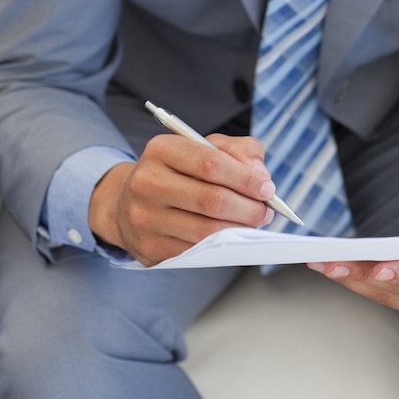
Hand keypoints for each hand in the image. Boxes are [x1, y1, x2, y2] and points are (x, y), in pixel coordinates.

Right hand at [89, 133, 275, 265]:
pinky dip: (222, 245)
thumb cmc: (180, 172)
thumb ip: (240, 151)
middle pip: (213, 200)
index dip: (246, 178)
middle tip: (266, 211)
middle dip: (250, 208)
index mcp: (162, 149)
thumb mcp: (207, 148)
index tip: (267, 188)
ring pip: (207, 230)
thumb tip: (260, 175)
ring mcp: (144, 217)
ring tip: (253, 222)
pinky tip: (231, 236)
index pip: (212, 163)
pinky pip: (196, 250)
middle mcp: (146, 182)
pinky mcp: (149, 247)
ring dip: (240, 229)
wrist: (131, 203)